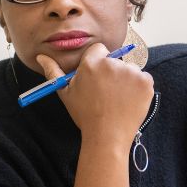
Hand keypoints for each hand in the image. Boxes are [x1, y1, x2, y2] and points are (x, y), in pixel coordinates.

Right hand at [37, 45, 152, 148]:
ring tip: (117, 100)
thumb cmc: (84, 115)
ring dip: (126, 81)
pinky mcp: (146, 82)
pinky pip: (143, 79)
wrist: (107, 136)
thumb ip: (53, 71)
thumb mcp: (65, 93)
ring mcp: (131, 72)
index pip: (99, 50)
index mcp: (91, 63)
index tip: (97, 79)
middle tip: (106, 94)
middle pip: (114, 61)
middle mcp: (112, 63)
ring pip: (130, 70)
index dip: (97, 64)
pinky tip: (129, 102)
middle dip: (112, 73)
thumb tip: (41, 57)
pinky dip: (138, 89)